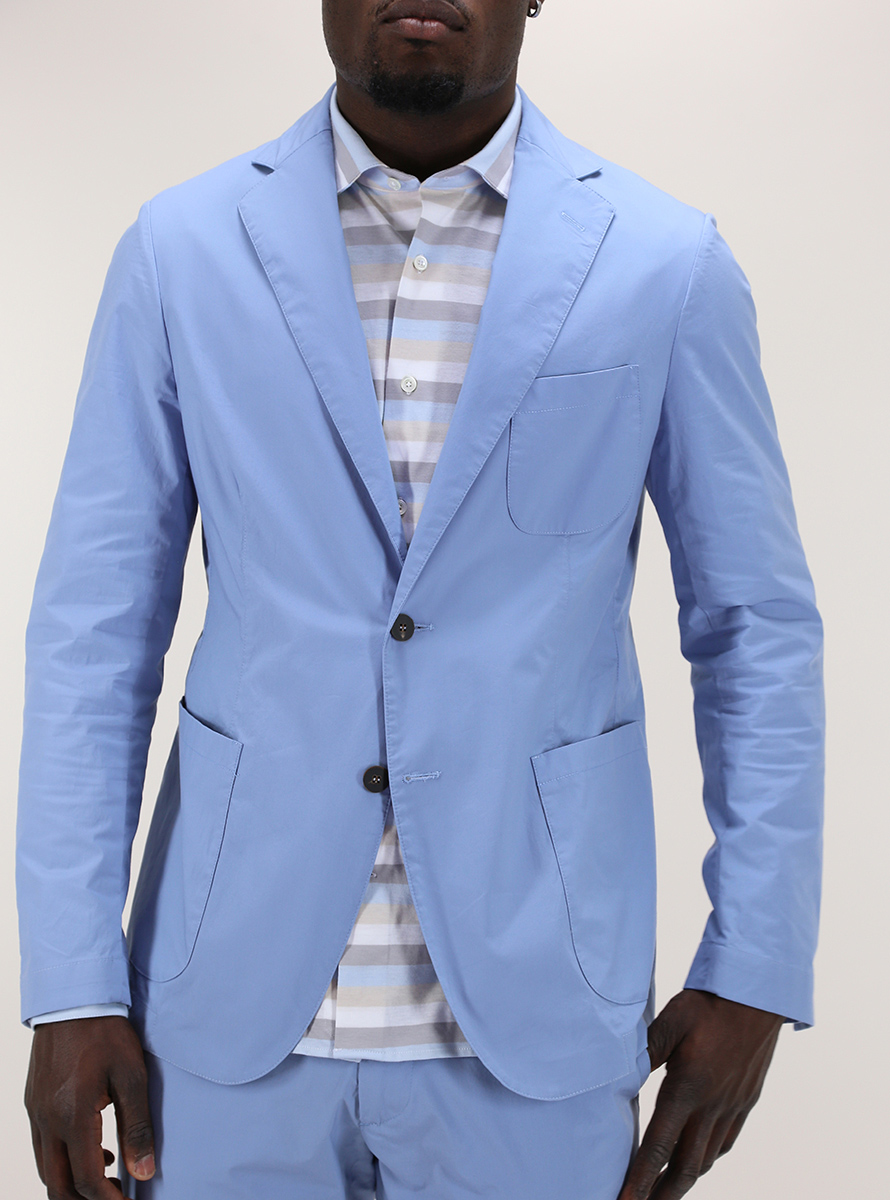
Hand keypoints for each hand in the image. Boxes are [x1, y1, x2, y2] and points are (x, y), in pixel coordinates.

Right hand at [25, 1015, 155, 1197]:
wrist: (73, 1000)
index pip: (86, 1180)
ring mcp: (36, 1114)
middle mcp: (47, 1121)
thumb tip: (144, 1171)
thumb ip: (137, 1126)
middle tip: (115, 1197)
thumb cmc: (105, 1033)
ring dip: (72, 1183)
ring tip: (107, 1176)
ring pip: (46, 1170)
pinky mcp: (33, 1104)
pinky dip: (62, 1161)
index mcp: (73, 1116)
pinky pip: (42, 1148)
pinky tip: (93, 1149)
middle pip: (58, 1186)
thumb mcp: (132, 1076)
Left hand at [618, 988, 782, 1198]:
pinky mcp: (745, 1102)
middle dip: (661, 1195)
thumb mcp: (670, 1021)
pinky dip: (706, 1160)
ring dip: (682, 1181)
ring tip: (663, 1194)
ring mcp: (732, 1107)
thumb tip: (620, 1073)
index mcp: (688, 1088)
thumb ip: (645, 1051)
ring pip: (705, 1159)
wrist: (758, 996)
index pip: (659, 1145)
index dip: (641, 1179)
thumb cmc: (710, 1003)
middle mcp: (712, 1106)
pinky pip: (724, 1143)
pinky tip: (695, 1161)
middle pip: (684, 1167)